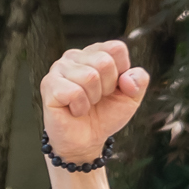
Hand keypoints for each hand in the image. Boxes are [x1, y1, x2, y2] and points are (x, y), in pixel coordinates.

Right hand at [40, 40, 147, 161]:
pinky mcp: (49, 84)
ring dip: (92, 99)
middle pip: (104, 61)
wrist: (87, 140)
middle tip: (97, 99)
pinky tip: (74, 110)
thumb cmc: (105, 114)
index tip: (112, 88)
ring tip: (85, 104)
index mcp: (94, 52)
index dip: (121, 73)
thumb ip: (140, 80)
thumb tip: (126, 78)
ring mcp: (59, 68)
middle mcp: (74, 56)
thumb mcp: (131, 97)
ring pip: (89, 77)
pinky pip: (74, 92)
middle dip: (107, 88)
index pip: (116, 48)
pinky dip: (80, 107)